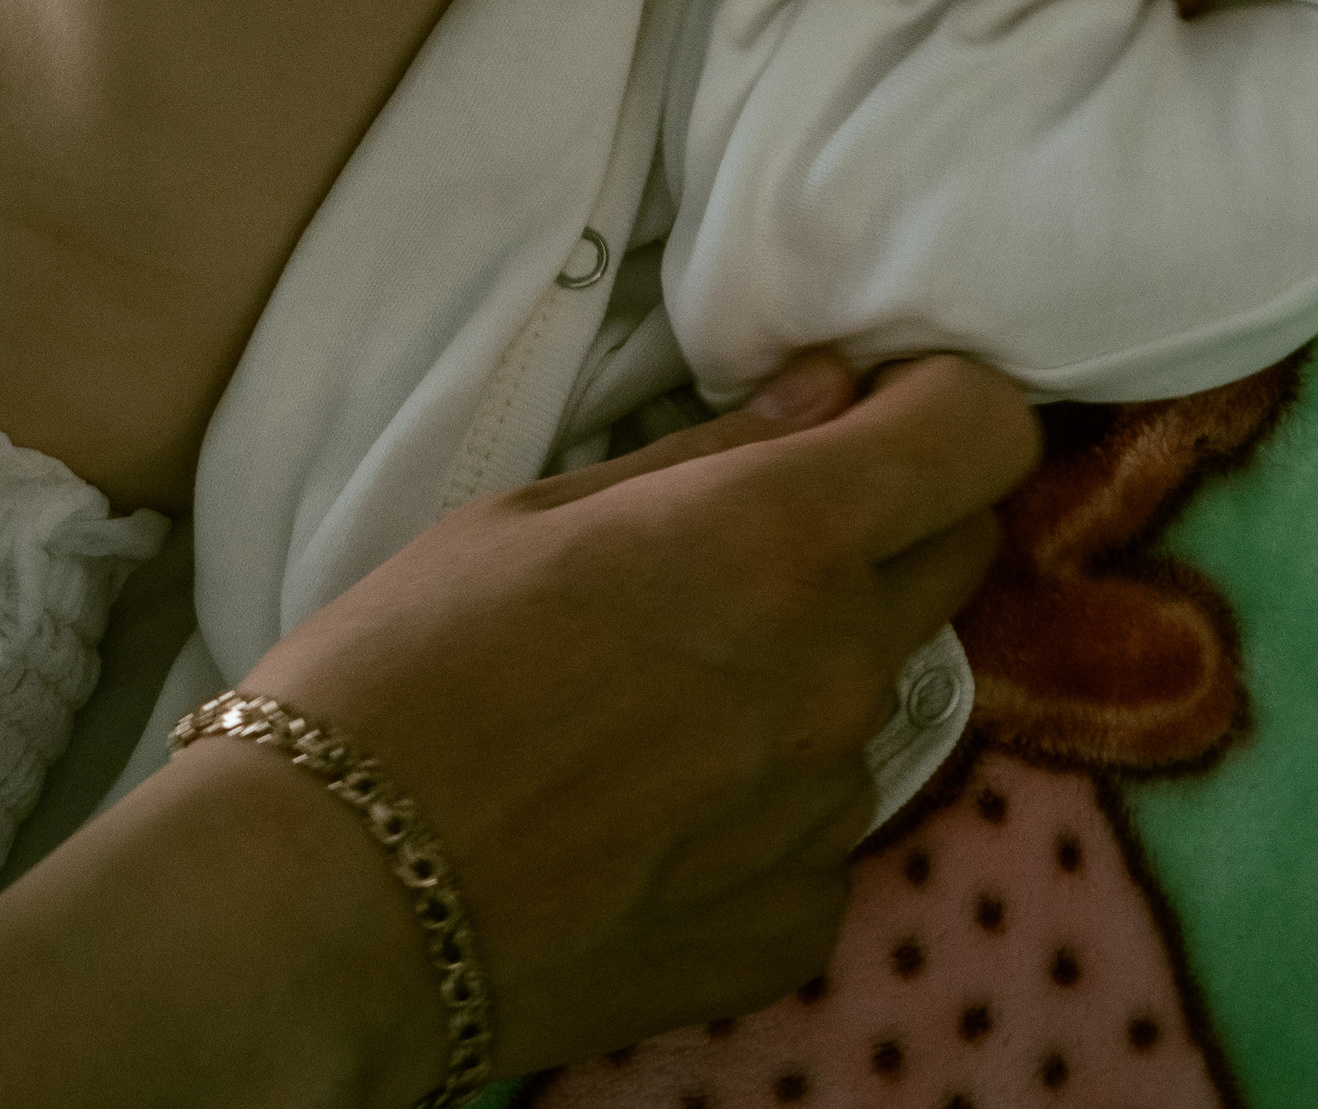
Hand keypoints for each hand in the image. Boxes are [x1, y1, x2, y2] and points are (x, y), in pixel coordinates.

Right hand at [242, 354, 1033, 1084]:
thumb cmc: (407, 664)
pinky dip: (766, 797)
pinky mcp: (799, 923)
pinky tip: (649, 800)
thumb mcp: (536, 510)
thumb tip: (830, 395)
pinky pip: (825, 823)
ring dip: (812, 665)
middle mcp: (841, 672)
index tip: (875, 403)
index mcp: (780, 540)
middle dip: (887, 518)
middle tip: (752, 531)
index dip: (942, 402)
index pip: (980, 436)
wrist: (338, 899)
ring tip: (660, 688)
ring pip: (878, 693)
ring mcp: (831, 812)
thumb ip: (712, 454)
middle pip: (954, 555)